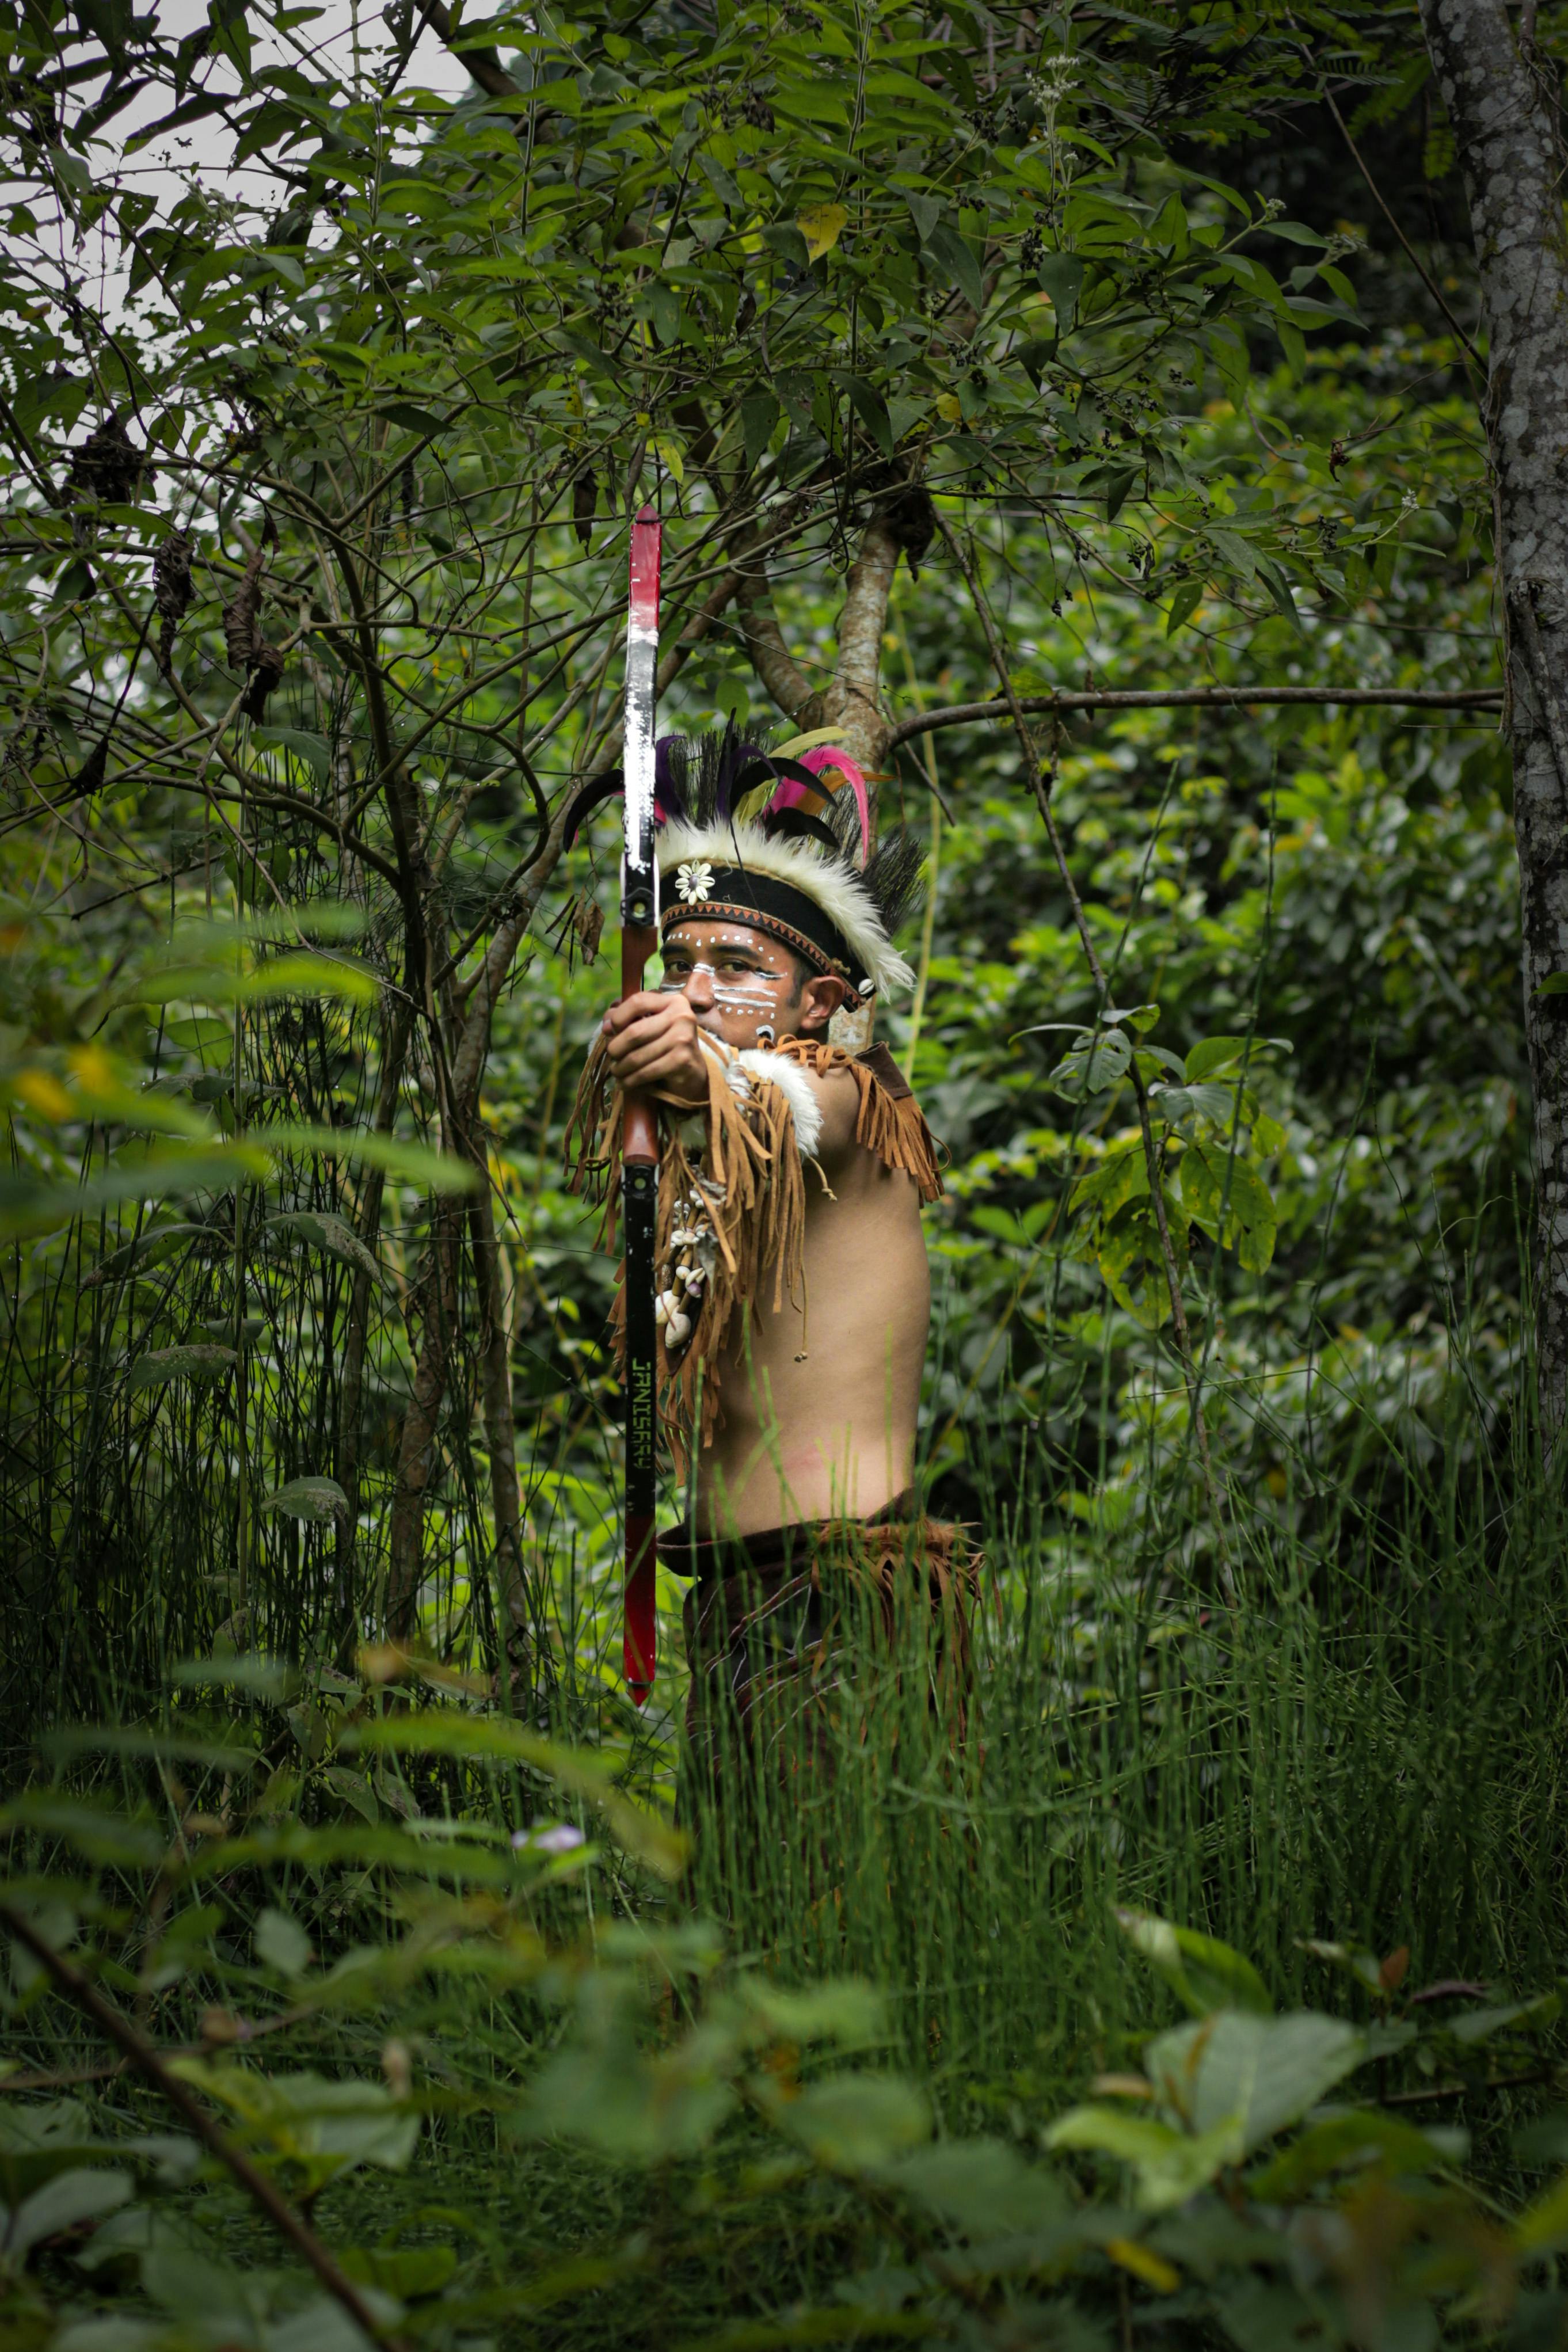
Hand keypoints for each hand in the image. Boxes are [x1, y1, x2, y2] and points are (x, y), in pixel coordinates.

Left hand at [601, 990, 713, 1104]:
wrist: (692, 1072)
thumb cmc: (665, 1044)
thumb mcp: (649, 1025)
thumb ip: (626, 1019)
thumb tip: (607, 1026)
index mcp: (673, 1001)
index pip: (638, 1001)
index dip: (618, 1016)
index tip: (609, 1030)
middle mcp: (682, 1016)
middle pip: (635, 1032)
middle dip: (616, 1047)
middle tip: (612, 1056)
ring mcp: (684, 1038)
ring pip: (637, 1056)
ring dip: (620, 1068)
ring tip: (616, 1071)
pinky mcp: (683, 1061)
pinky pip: (646, 1072)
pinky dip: (631, 1080)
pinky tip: (625, 1083)